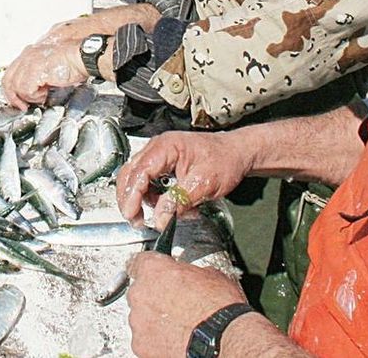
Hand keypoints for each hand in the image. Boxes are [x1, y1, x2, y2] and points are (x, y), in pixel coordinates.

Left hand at [1, 33, 88, 109]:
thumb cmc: (73, 62)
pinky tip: (46, 93)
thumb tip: (31, 91)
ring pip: (16, 87)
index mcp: (29, 53)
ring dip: (29, 96)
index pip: (10, 74)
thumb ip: (37, 77)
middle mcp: (27, 55)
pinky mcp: (35, 69)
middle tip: (22, 106)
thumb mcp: (49, 69)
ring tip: (42, 96)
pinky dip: (35, 96)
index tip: (19, 100)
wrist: (83, 57)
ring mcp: (30, 61)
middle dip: (13, 97)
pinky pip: (26, 89)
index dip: (12, 90)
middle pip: (7, 80)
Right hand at [116, 130, 252, 229]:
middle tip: (137, 220)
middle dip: (131, 200)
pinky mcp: (163, 164)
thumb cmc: (224, 160)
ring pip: (138, 180)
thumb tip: (159, 219)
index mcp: (165, 147)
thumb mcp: (203, 184)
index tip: (131, 215)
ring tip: (167, 214)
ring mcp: (159, 155)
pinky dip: (157, 197)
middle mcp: (157, 148)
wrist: (237, 153)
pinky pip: (150, 182)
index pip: (138, 172)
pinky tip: (173, 206)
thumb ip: (178, 201)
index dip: (131, 196)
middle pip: (130, 174)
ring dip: (147, 200)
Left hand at [126, 253, 266, 357]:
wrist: (222, 340)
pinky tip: (176, 338)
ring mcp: (138, 321)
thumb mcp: (210, 275)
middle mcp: (140, 294)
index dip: (153, 267)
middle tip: (177, 302)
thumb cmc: (218, 309)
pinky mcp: (141, 344)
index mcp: (153, 270)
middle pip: (141, 291)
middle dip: (155, 295)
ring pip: (141, 316)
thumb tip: (191, 275)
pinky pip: (145, 338)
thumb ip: (189, 272)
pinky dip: (156, 338)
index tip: (159, 273)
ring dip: (155, 317)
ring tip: (180, 323)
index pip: (141, 261)